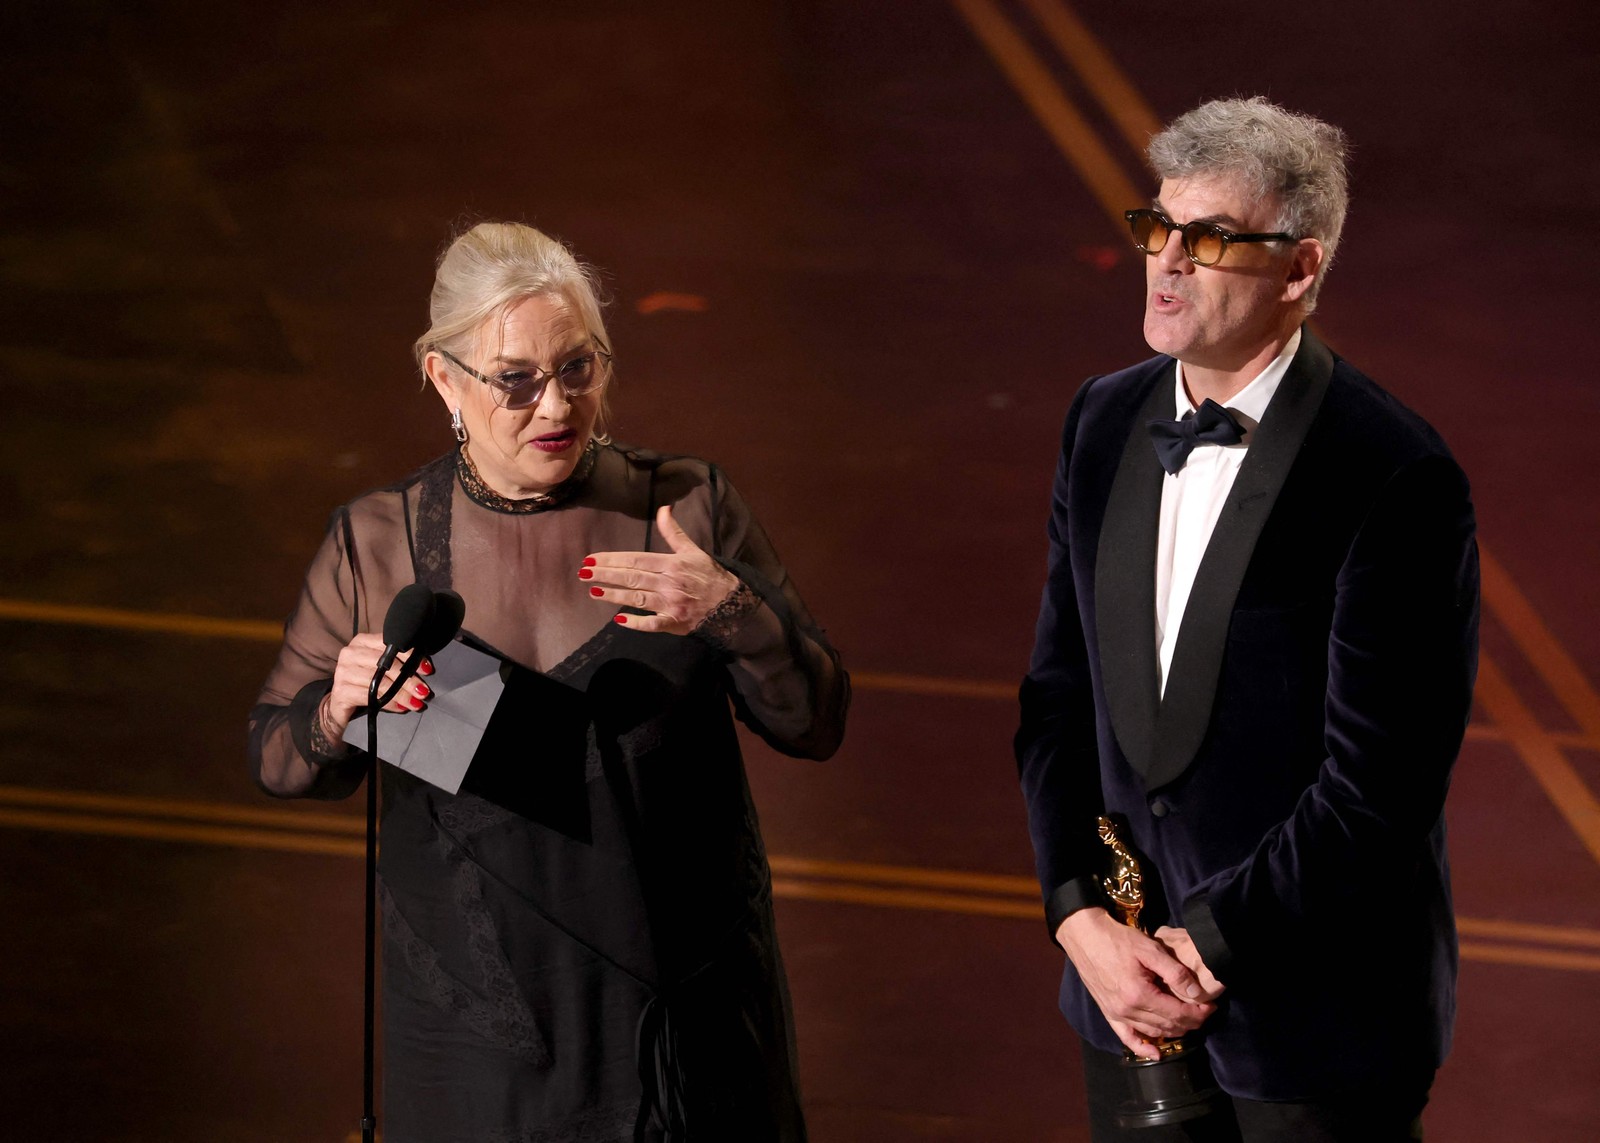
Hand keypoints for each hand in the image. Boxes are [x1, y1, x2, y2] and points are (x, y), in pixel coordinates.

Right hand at [322, 632, 435, 740]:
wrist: (340, 705)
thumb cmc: (364, 682)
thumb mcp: (379, 667)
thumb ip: (395, 661)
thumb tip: (424, 667)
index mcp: (361, 642)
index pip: (389, 645)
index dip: (410, 656)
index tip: (426, 670)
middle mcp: (350, 654)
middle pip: (386, 665)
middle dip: (409, 680)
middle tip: (424, 691)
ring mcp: (343, 672)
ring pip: (380, 683)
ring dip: (402, 694)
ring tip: (416, 702)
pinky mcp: (340, 691)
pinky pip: (370, 697)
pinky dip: (389, 703)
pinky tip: (401, 707)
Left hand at [581, 504, 738, 633]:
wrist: (730, 604)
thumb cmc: (708, 575)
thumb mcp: (693, 550)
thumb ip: (674, 531)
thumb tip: (663, 508)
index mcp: (671, 564)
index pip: (636, 560)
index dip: (613, 559)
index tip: (592, 559)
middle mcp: (668, 583)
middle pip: (631, 578)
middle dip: (606, 575)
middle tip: (583, 573)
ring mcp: (670, 604)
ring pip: (636, 599)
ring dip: (613, 595)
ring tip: (593, 591)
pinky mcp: (673, 623)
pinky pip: (651, 624)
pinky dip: (635, 622)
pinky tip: (618, 620)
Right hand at [1055, 908, 1214, 1060]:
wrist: (1086, 937)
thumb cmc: (1118, 939)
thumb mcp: (1150, 949)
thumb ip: (1175, 972)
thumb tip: (1196, 994)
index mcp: (1139, 995)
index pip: (1177, 1013)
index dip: (1198, 1013)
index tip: (1211, 1006)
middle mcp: (1128, 1010)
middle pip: (1168, 1025)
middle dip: (1191, 1021)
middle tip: (1205, 1011)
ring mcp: (1117, 1015)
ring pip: (1153, 1032)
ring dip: (1174, 1030)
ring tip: (1189, 1020)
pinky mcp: (1109, 1014)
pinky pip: (1127, 1037)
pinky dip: (1143, 1048)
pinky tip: (1156, 1053)